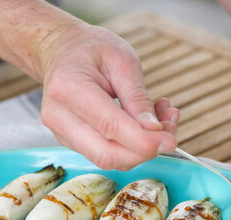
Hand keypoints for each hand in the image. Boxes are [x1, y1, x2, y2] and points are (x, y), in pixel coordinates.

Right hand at [39, 23, 178, 169]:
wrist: (61, 50)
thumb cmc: (91, 49)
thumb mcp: (122, 61)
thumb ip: (138, 97)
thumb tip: (155, 131)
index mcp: (68, 89)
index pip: (109, 127)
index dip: (144, 141)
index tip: (171, 140)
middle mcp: (59, 117)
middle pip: (106, 154)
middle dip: (144, 152)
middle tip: (170, 134)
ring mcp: (61, 132)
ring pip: (107, 159)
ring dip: (141, 149)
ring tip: (162, 121)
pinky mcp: (70, 141)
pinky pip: (104, 153)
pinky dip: (130, 146)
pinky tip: (144, 124)